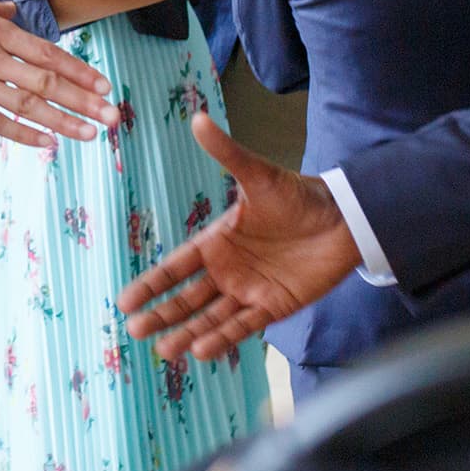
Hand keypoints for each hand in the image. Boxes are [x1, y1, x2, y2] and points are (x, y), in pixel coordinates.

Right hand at [0, 0, 117, 148]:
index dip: (79, 71)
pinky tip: (47, 143)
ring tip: (90, 134)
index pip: (46, 53)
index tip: (104, 86)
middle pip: (44, 81)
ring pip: (24, 104)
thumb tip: (15, 12)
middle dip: (83, 100)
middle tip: (113, 116)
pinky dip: (23, 133)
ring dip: (62, 121)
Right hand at [118, 113, 361, 359]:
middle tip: (135, 330)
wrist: (344, 220)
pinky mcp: (274, 307)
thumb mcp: (258, 174)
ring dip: (187, 333)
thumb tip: (199, 119)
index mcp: (217, 241)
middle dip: (162, 315)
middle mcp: (228, 270)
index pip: (175, 267)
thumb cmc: (298, 195)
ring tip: (164, 351)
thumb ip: (227, 154)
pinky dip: (223, 339)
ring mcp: (250, 290)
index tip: (125, 301)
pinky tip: (202, 351)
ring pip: (210, 318)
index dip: (151, 284)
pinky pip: (243, 326)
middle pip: (187, 298)